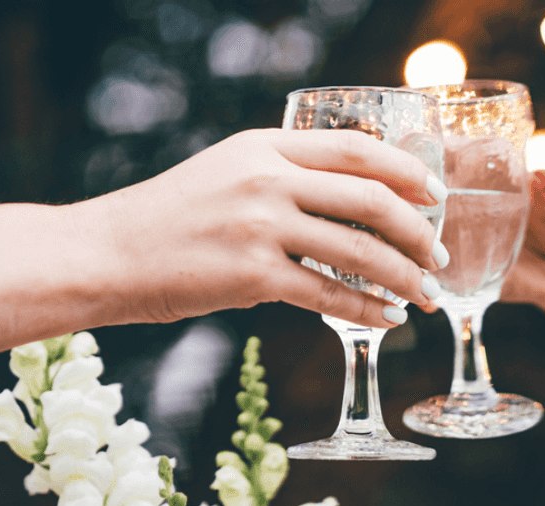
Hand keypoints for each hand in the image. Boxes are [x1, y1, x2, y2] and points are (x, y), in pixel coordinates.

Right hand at [74, 128, 448, 328]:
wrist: (105, 255)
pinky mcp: (251, 276)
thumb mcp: (225, 172)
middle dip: (418, 231)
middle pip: (370, 198)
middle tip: (439, 257)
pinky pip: (327, 295)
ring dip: (403, 276)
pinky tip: (386, 320)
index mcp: (264, 146)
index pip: (357, 149)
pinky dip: (366, 310)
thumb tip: (346, 202)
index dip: (407, 171)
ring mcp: (259, 226)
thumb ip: (280, 177)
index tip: (435, 195)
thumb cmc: (167, 220)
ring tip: (424, 296)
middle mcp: (266, 179)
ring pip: (357, 250)